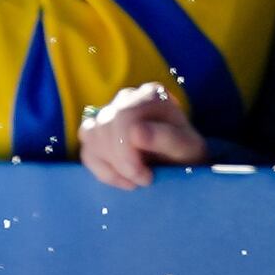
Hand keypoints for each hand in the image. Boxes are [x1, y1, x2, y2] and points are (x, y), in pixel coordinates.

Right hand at [78, 83, 206, 188]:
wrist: (181, 163)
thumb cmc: (187, 153)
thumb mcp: (188, 148)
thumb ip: (167, 138)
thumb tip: (136, 131)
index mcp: (151, 95)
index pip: (123, 115)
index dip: (125, 149)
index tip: (144, 175)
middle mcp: (125, 99)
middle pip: (104, 126)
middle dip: (119, 161)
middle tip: (143, 179)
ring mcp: (107, 114)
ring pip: (91, 137)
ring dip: (110, 166)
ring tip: (135, 180)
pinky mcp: (95, 133)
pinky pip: (86, 151)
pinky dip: (102, 171)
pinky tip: (122, 179)